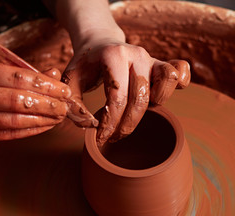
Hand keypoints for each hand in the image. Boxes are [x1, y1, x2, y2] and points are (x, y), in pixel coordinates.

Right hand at [0, 60, 70, 142]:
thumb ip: (21, 72)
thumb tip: (54, 76)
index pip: (17, 78)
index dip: (44, 85)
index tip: (64, 89)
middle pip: (17, 101)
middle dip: (47, 104)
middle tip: (65, 106)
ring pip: (14, 121)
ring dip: (42, 120)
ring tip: (59, 117)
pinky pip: (9, 134)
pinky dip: (31, 130)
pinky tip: (46, 126)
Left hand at [63, 38, 189, 146]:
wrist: (99, 43)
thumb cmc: (85, 64)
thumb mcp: (70, 81)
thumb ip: (74, 105)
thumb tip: (90, 126)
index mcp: (114, 56)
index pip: (117, 98)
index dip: (110, 124)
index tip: (101, 138)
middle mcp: (137, 55)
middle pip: (141, 98)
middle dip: (127, 125)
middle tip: (113, 137)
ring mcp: (151, 58)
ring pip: (167, 82)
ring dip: (154, 105)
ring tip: (134, 113)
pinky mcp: (160, 63)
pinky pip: (180, 71)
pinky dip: (176, 86)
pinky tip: (158, 98)